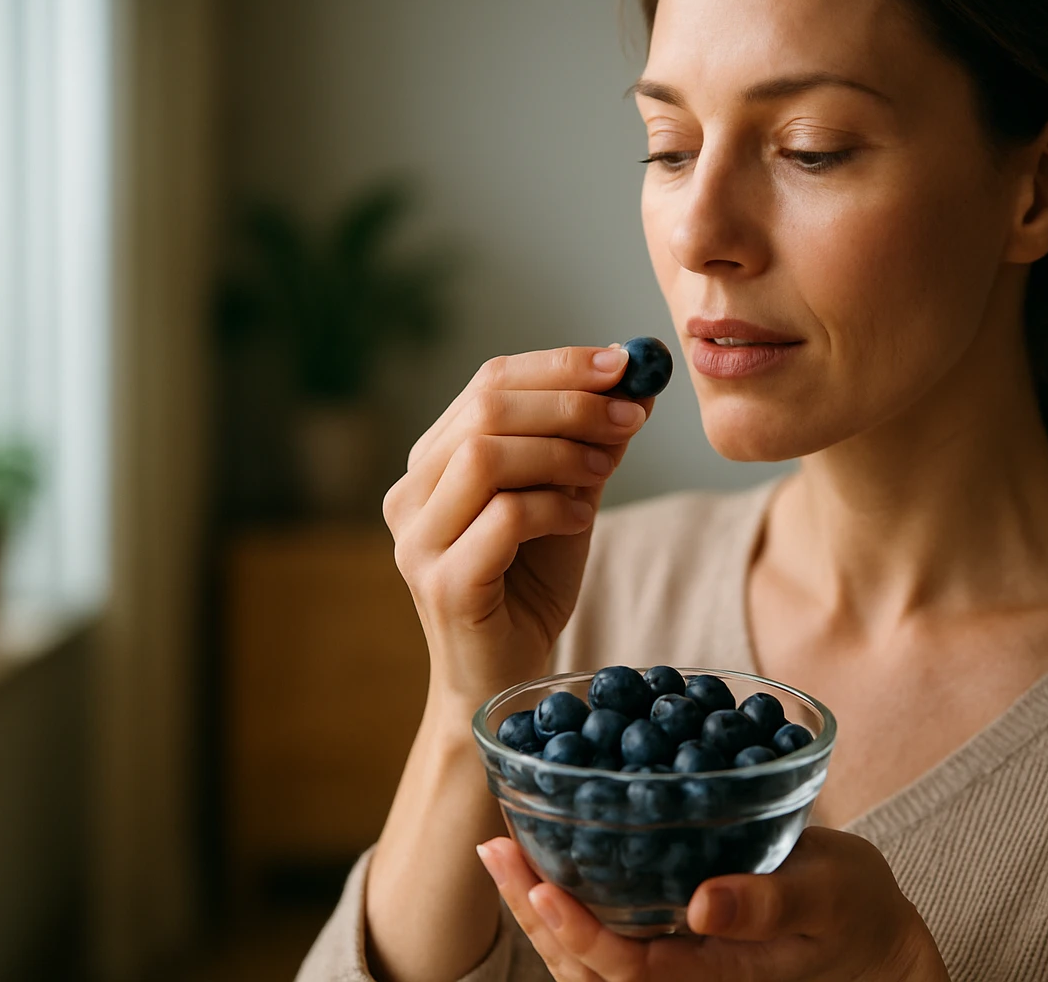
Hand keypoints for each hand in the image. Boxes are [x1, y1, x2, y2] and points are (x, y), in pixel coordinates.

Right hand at [382, 345, 654, 707]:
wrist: (506, 684)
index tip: (625, 364)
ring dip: (562, 452)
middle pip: (486, 409)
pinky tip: (581, 518)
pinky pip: (502, 518)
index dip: (559, 365)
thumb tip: (636, 384)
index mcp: (433, 463)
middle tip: (631, 415)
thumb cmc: (530, 590)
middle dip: (570, 402)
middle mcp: (411, 495)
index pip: (488, 382)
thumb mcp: (567, 501)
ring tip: (606, 471)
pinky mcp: (443, 584)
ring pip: (486, 455)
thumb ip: (588, 446)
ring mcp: (419, 541)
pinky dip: (553, 506)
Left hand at [477, 827, 950, 981]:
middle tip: (495, 848)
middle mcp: (684, 980)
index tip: (541, 882)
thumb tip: (702, 904)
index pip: (627, 969)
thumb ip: (770, 902)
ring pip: (585, 960)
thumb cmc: (859, 913)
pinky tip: (541, 856)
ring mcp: (675, 968)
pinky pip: (606, 938)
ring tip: (499, 849)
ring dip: (536, 908)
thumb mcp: (829, 896)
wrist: (877, 938)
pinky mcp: (672, 947)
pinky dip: (565, 901)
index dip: (577, 930)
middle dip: (534, 912)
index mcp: (715, 977)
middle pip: (587, 969)